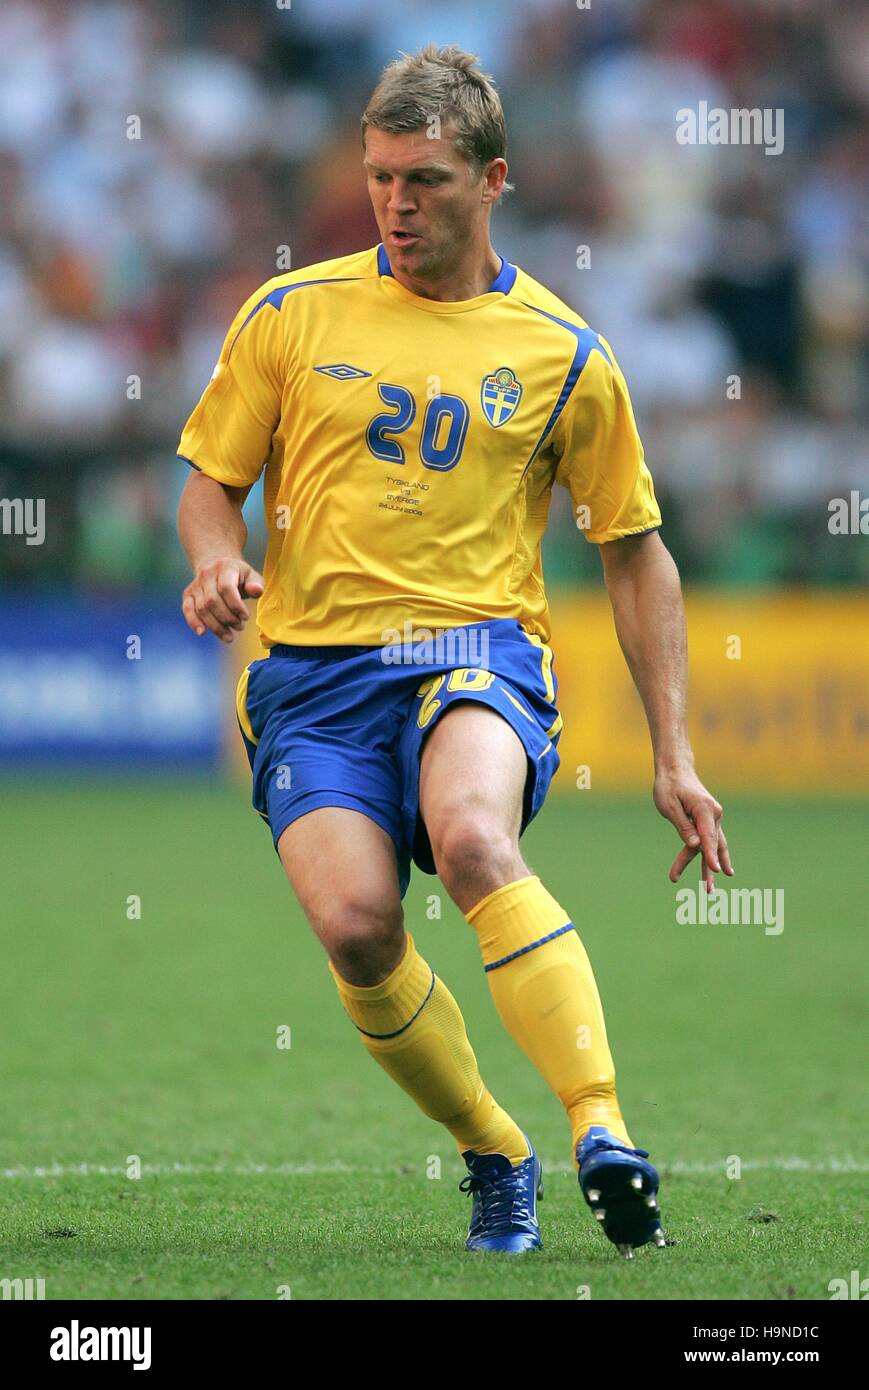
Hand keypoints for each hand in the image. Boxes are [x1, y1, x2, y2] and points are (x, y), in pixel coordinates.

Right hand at [181, 558, 264, 642]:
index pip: (226, 588)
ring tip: (229, 636)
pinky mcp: (188, 595)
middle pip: (212, 601)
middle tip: (239, 627)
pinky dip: (193, 622)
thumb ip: (256, 584)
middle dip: (227, 618)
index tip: (246, 617)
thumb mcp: (251, 576)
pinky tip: (202, 632)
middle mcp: (206, 574)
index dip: (236, 605)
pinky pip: (188, 609)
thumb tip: (256, 590)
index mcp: (224, 567)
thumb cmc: (239, 576)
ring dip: (216, 626)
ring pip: (202, 608)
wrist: (217, 566)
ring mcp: (195, 585)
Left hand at [653, 765, 733, 892]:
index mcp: (704, 809)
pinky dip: (709, 856)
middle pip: (711, 845)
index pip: (708, 836)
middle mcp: (713, 814)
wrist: (675, 770)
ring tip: (709, 889)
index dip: (710, 855)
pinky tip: (717, 871)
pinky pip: (708, 841)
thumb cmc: (669, 786)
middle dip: (708, 868)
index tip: (714, 870)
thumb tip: (694, 847)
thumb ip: (683, 827)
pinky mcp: (708, 821)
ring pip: (712, 846)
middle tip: (708, 891)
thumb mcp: (669, 806)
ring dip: (709, 866)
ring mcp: (713, 818)